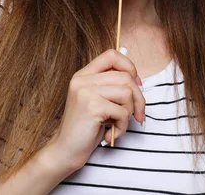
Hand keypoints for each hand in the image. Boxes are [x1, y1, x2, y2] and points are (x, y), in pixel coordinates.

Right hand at [47, 48, 145, 171]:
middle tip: (137, 114)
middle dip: (138, 97)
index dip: (129, 67)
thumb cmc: (86, 127)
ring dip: (129, 113)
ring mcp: (85, 92)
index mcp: (84, 75)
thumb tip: (138, 80)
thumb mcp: (98, 100)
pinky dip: (123, 126)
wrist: (66, 150)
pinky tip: (110, 133)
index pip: (111, 55)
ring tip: (119, 124)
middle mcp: (82, 80)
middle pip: (125, 76)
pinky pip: (122, 112)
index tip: (135, 85)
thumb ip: (111, 86)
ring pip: (127, 93)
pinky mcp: (92, 107)